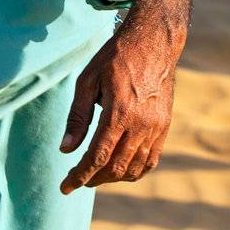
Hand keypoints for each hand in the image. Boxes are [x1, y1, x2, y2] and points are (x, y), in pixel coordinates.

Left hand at [59, 0, 192, 192]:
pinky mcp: (164, 128)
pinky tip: (120, 170)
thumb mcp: (88, 80)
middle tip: (76, 180)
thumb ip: (77, 116)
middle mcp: (141, 126)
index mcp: (119, 113)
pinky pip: (150, 161)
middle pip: (115, 168)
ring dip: (112, 178)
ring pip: (134, 169)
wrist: (152, 43)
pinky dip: (134, 172)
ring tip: (94, 175)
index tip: (65, 186)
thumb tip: (65, 148)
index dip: (79, 175)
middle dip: (93, 179)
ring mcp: (156, 129)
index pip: (97, 156)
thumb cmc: (114, 57)